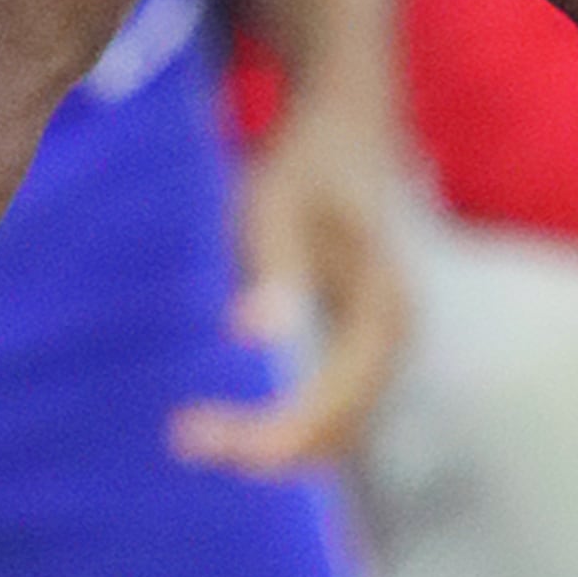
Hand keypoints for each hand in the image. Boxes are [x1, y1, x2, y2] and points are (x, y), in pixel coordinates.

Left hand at [171, 85, 413, 470]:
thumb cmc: (305, 163)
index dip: (273, 434)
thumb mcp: (277, 205)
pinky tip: (226, 420)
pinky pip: (329, 413)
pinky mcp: (361, 350)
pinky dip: (281, 427)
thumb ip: (273, 271)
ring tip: (195, 434)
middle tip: (184, 438)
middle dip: (266, 449)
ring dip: (271, 446)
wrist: (344, 128)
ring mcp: (382, 350)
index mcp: (383, 310)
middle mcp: (393, 340)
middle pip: (339, 431)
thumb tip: (249, 336)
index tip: (202, 438)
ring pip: (336, 433)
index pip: (334, 402)